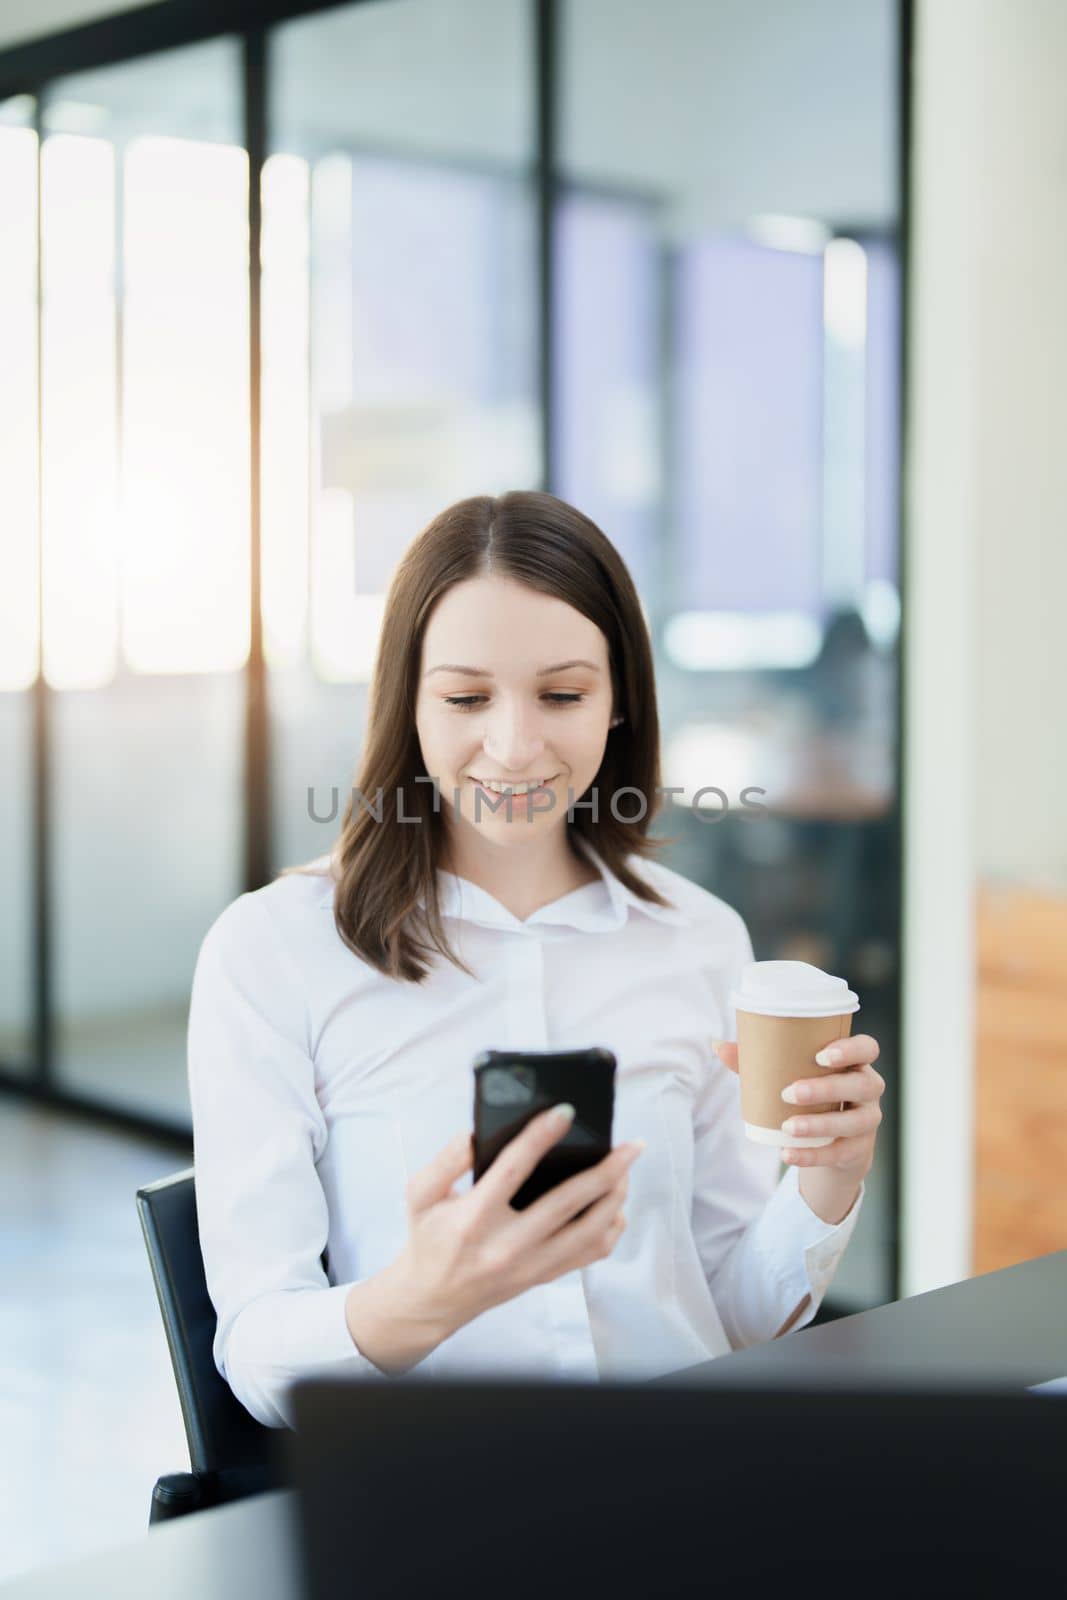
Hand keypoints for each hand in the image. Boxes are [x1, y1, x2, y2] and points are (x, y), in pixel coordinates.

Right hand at [392, 1107, 644, 1339]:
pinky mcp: (543, 1276)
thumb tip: (476, 1134)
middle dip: (605, 1171)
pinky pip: (590, 1255)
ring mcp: (530, 1266)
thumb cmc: (429, 1238)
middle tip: (631, 1145)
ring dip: (615, 1198)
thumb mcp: (420, 1195)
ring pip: (588, 1232)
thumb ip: (445, 1160)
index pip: (512, 1170)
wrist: (432, 1299)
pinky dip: (611, 1228)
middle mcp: (506, 1246)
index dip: (540, 1137)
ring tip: (626, 1169)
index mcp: (473, 1219)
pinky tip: (615, 1205)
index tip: (566, 1112)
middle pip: (566, 1203)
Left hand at [712, 1034, 884, 1224]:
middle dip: (827, 1088)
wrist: (832, 1143)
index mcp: (853, 1063)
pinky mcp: (858, 1149)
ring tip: (788, 1127)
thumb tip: (718, 1045)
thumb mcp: (789, 1076)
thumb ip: (758, 1060)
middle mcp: (868, 1089)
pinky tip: (788, 1154)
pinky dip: (813, 1155)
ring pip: (855, 1121)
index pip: (868, 1048)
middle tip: (789, 1092)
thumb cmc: (809, 1096)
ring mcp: (868, 1120)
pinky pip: (840, 1153)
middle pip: (863, 1084)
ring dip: (820, 1124)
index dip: (851, 1049)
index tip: (821, 1056)